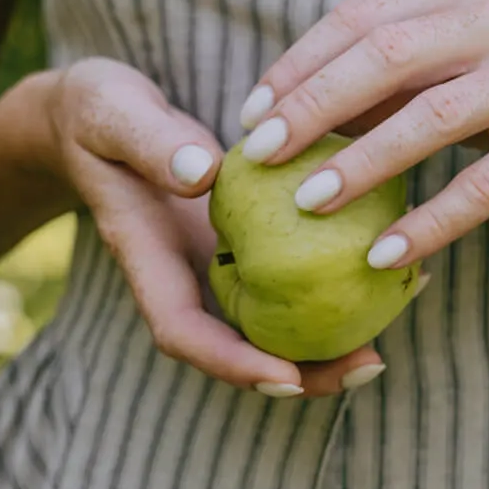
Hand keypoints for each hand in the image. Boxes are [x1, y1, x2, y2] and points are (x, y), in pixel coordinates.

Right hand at [45, 57, 384, 395]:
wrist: (95, 113)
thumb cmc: (99, 111)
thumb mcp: (113, 114)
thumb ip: (151, 141)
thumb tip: (202, 174)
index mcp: (147, 258)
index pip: (182, 330)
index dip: (231, 362)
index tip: (285, 377)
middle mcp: (186, 276)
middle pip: (240, 348)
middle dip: (302, 374)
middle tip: (369, 366)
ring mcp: (215, 265)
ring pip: (271, 324)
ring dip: (327, 343)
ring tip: (390, 341)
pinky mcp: (243, 245)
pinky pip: (289, 280)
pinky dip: (336, 287)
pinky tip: (393, 270)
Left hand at [236, 0, 488, 267]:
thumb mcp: (462, 63)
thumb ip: (389, 76)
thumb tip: (286, 111)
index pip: (361, 16)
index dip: (298, 65)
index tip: (252, 114)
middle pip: (385, 54)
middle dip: (313, 106)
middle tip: (263, 156)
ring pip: (431, 116)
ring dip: (362, 163)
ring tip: (308, 205)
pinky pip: (485, 184)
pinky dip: (431, 221)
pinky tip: (386, 254)